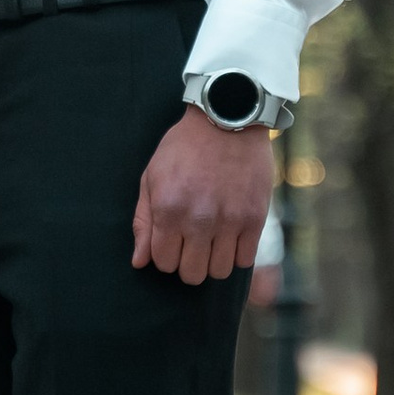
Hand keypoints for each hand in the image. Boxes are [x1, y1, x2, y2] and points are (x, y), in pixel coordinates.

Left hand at [131, 110, 274, 283]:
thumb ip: (144, 221)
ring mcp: (229, 220)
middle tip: (192, 244)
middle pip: (191, 274)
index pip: (163, 263)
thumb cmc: (183, 148)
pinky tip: (231, 237)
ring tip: (213, 241)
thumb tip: (139, 262)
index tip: (172, 243)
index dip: (165, 256)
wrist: (226, 120)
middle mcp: (198, 220)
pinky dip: (237, 254)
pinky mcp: (254, 218)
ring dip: (213, 261)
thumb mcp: (152, 177)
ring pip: (219, 272)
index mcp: (168, 210)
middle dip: (188, 263)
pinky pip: (245, 259)